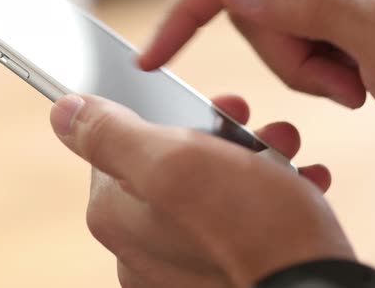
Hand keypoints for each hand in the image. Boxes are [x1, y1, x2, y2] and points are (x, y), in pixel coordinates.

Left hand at [50, 94, 354, 287]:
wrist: (312, 287)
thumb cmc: (247, 226)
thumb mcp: (174, 162)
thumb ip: (111, 135)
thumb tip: (62, 112)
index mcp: (115, 213)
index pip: (119, 143)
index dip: (163, 114)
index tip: (202, 105)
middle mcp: (137, 242)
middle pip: (167, 162)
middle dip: (216, 136)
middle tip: (252, 124)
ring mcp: (174, 261)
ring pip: (204, 187)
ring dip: (246, 159)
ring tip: (282, 150)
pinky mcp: (210, 270)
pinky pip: (228, 220)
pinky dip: (260, 196)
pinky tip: (291, 184)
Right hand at [139, 0, 374, 108]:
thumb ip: (311, 0)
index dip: (186, 11)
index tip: (149, 58)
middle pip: (250, 4)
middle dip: (285, 54)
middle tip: (341, 81)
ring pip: (267, 30)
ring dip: (303, 69)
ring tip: (357, 82)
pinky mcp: (329, 11)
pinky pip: (289, 42)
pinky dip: (313, 71)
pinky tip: (357, 76)